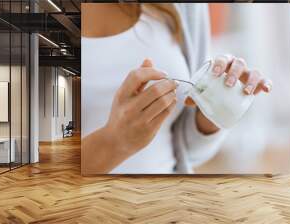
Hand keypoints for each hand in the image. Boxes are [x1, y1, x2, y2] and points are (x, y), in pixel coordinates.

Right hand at [83, 58, 176, 173]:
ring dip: (172, 94)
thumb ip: (137, 79)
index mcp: (121, 96)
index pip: (137, 76)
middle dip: (169, 83)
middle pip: (155, 90)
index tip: (163, 73)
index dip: (153, 71)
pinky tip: (172, 101)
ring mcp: (139, 120)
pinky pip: (165, 113)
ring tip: (173, 91)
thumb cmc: (121, 114)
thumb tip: (149, 60)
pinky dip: (172, 104)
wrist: (115, 141)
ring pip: (163, 102)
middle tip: (174, 82)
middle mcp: (129, 108)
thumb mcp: (124, 95)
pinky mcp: (149, 130)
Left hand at [185, 55, 271, 133]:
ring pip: (254, 72)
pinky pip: (264, 81)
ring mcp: (248, 74)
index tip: (215, 74)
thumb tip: (186, 101)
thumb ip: (195, 95)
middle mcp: (237, 66)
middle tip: (228, 85)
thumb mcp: (203, 91)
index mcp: (223, 63)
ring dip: (251, 81)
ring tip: (246, 92)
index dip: (220, 64)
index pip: (222, 58)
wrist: (224, 95)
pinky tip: (266, 90)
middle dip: (234, 73)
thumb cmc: (212, 89)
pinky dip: (266, 84)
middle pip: (239, 63)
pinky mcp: (258, 83)